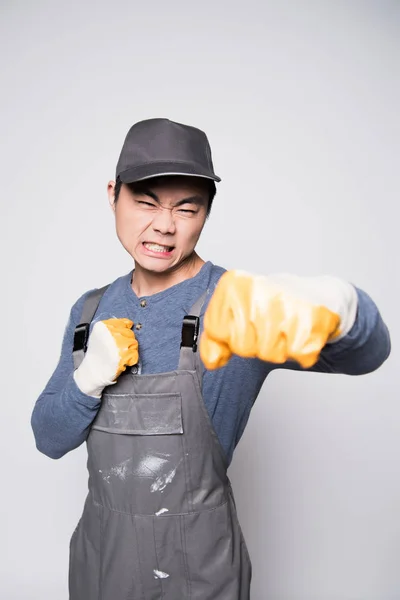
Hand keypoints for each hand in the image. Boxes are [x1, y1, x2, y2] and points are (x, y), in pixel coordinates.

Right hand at [73, 318, 138, 397]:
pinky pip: (134, 354)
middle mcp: (111, 333)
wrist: (92, 371)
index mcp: (104, 327)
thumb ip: (112, 328)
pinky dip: (131, 359)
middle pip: (129, 333)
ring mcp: (117, 344)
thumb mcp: (99, 335)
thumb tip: (128, 324)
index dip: (125, 330)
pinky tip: (124, 361)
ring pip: (133, 343)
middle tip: (120, 349)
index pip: (123, 322)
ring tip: (121, 355)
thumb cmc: (96, 354)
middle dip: (127, 341)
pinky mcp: (122, 355)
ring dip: (130, 350)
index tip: (123, 335)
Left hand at [200, 271, 357, 369]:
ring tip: (284, 327)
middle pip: (243, 346)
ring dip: (278, 347)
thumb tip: (212, 362)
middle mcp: (257, 289)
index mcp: (233, 284)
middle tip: (268, 324)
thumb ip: (215, 335)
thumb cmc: (271, 304)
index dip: (230, 334)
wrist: (316, 294)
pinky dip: (300, 350)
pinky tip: (300, 331)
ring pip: (269, 353)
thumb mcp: (236, 311)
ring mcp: (284, 303)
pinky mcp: (310, 319)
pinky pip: (296, 354)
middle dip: (255, 343)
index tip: (244, 322)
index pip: (217, 330)